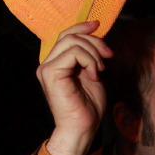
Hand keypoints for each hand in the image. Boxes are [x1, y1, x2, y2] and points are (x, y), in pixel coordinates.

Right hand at [36, 21, 112, 154]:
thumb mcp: (92, 74)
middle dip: (93, 41)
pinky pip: (73, 53)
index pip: (65, 35)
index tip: (98, 25)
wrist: (82, 129)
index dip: (82, 27)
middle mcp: (47, 64)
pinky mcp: (51, 73)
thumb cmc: (88, 107)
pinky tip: (94, 75)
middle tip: (108, 56)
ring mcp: (46, 68)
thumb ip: (89, 57)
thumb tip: (96, 37)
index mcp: (56, 64)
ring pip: (72, 41)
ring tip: (100, 70)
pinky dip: (89, 61)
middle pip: (69, 35)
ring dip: (93, 53)